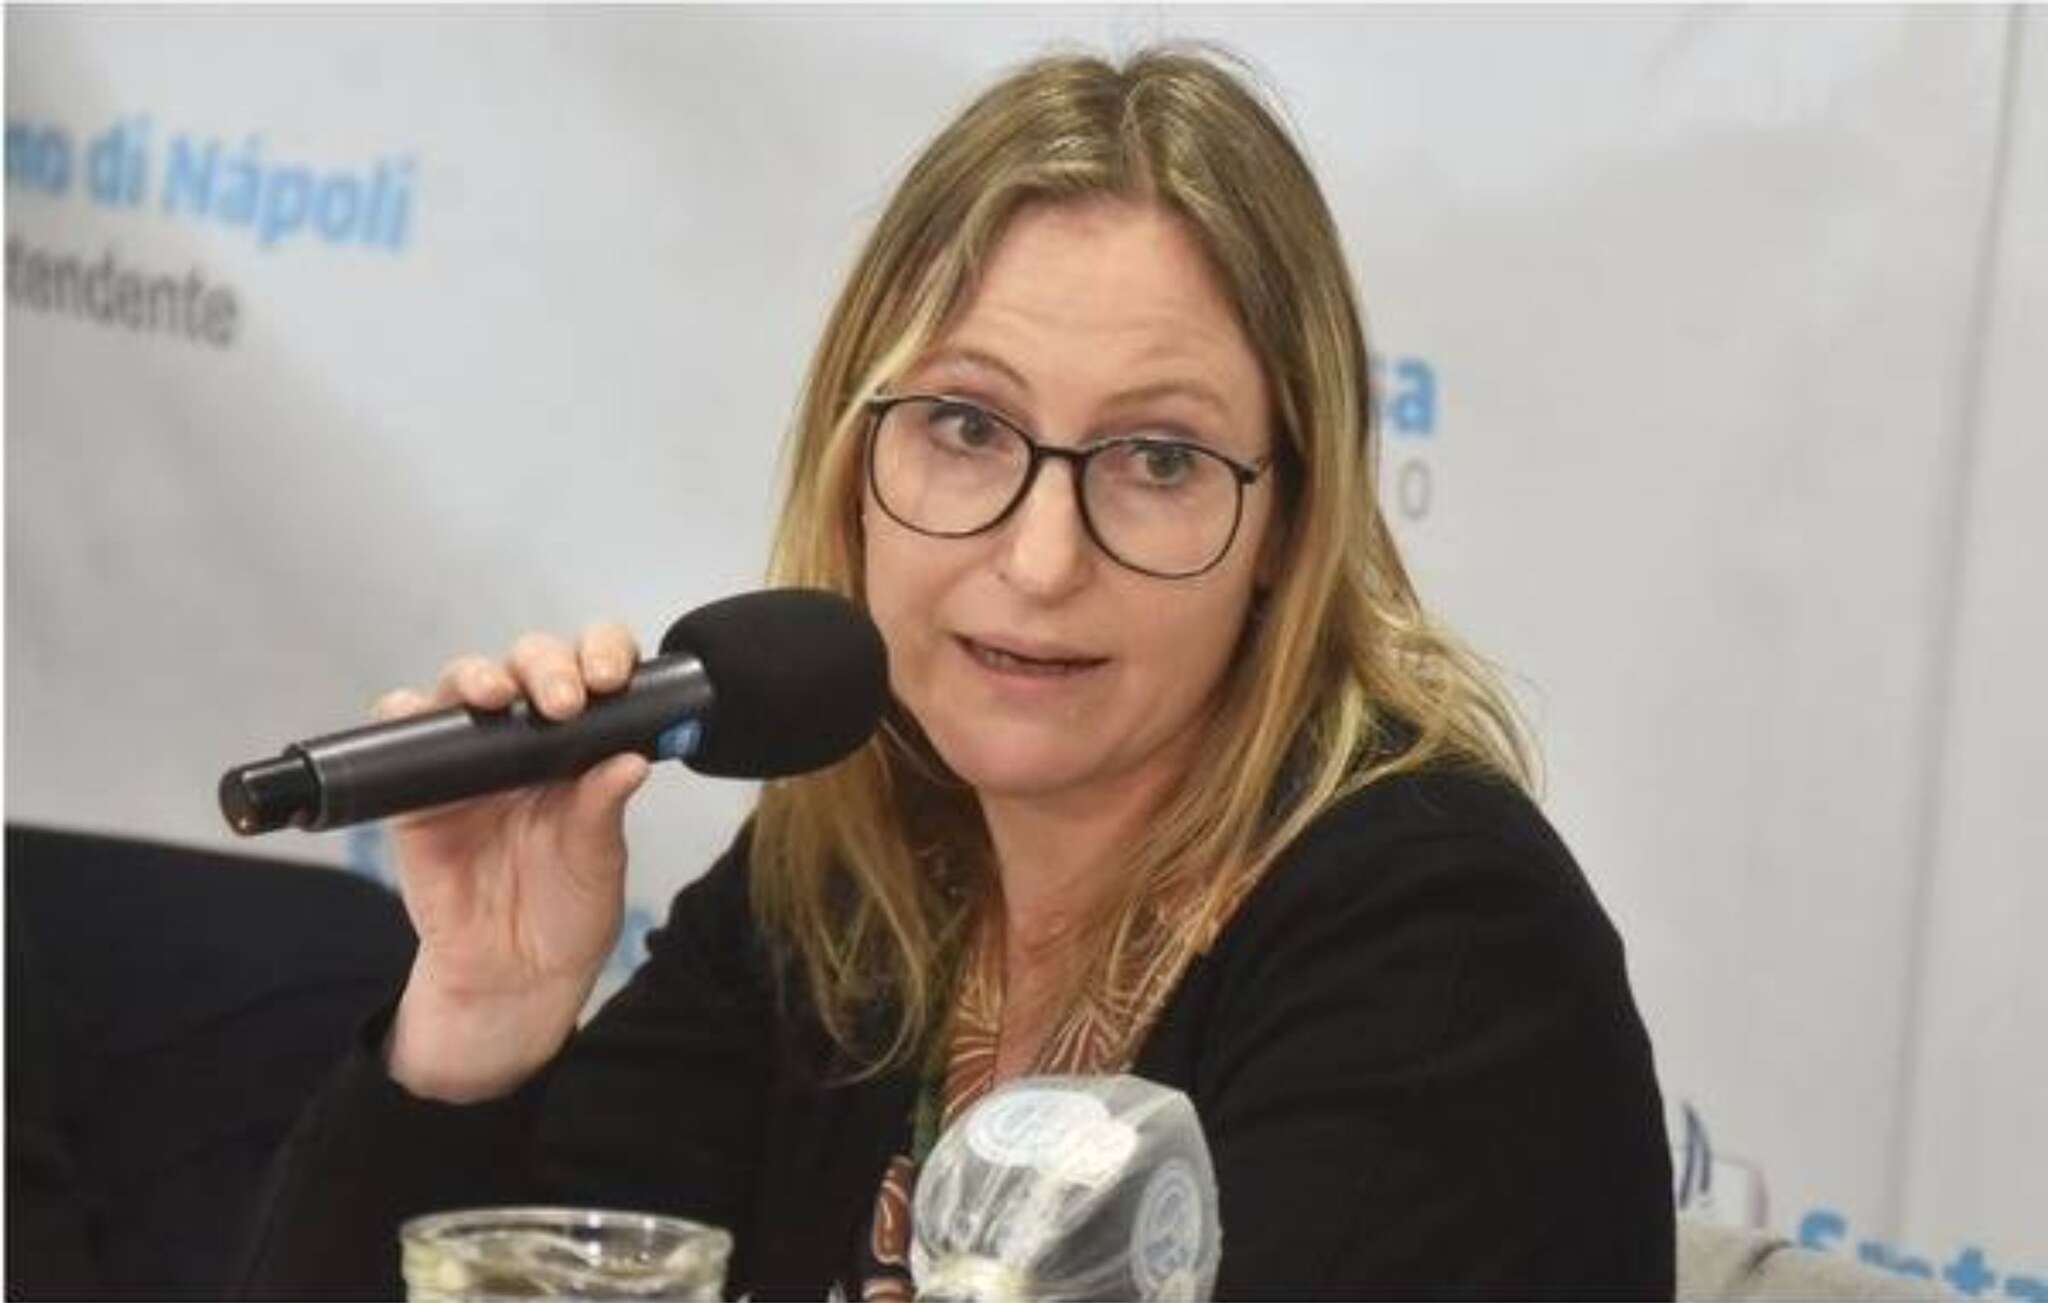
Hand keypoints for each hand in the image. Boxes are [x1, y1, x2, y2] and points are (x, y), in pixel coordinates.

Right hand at [378, 623, 650, 1101]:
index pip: (593, 671)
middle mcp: (525, 737)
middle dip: (545, 666)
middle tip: (564, 700)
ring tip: (495, 694)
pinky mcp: (415, 791)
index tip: (613, 675)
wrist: (512, 977)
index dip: (602, 654)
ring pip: (462, 685)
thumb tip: (632, 759)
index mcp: (581, 743)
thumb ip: (603, 811)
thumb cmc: (567, 912)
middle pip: (528, 665)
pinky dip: (402, 712)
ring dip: (477, 675)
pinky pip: (399, 736)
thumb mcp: (597, 863)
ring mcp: (466, 758)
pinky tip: (416, 710)